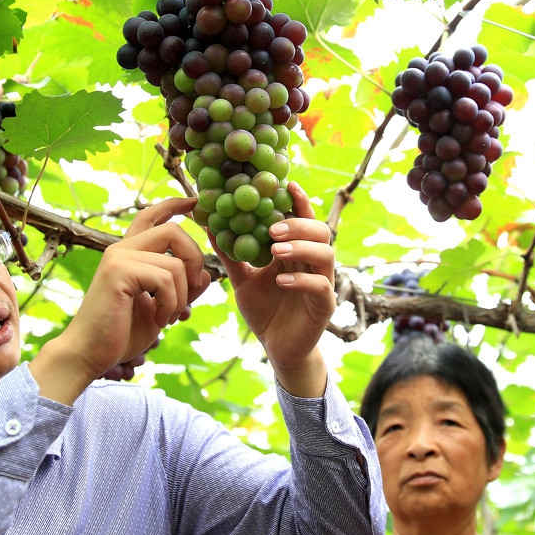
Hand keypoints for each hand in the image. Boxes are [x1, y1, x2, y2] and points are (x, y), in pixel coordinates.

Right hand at [30, 198, 210, 404]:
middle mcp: (122, 249)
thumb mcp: (163, 308)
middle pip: (173, 231)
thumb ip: (183, 290)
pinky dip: (171, 304)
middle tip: (191, 290)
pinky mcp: (118, 272)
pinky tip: (160, 320)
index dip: (175, 205)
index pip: (152, 217)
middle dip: (194, 260)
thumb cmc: (122, 333)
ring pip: (175, 263)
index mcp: (130, 253)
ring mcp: (118, 257)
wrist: (89, 355)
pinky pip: (165, 279)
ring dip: (182, 296)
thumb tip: (207, 273)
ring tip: (168, 317)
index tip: (195, 203)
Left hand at [216, 182, 333, 396]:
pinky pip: (320, 287)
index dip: (299, 202)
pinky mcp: (324, 306)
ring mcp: (323, 284)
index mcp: (297, 253)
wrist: (277, 349)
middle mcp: (313, 264)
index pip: (303, 221)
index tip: (287, 184)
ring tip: (276, 250)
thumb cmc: (265, 311)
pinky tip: (280, 281)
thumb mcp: (243, 280)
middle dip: (298, 224)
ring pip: (325, 255)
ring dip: (302, 248)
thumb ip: (231, 255)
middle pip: (320, 232)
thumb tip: (209, 225)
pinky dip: (301, 280)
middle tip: (273, 227)